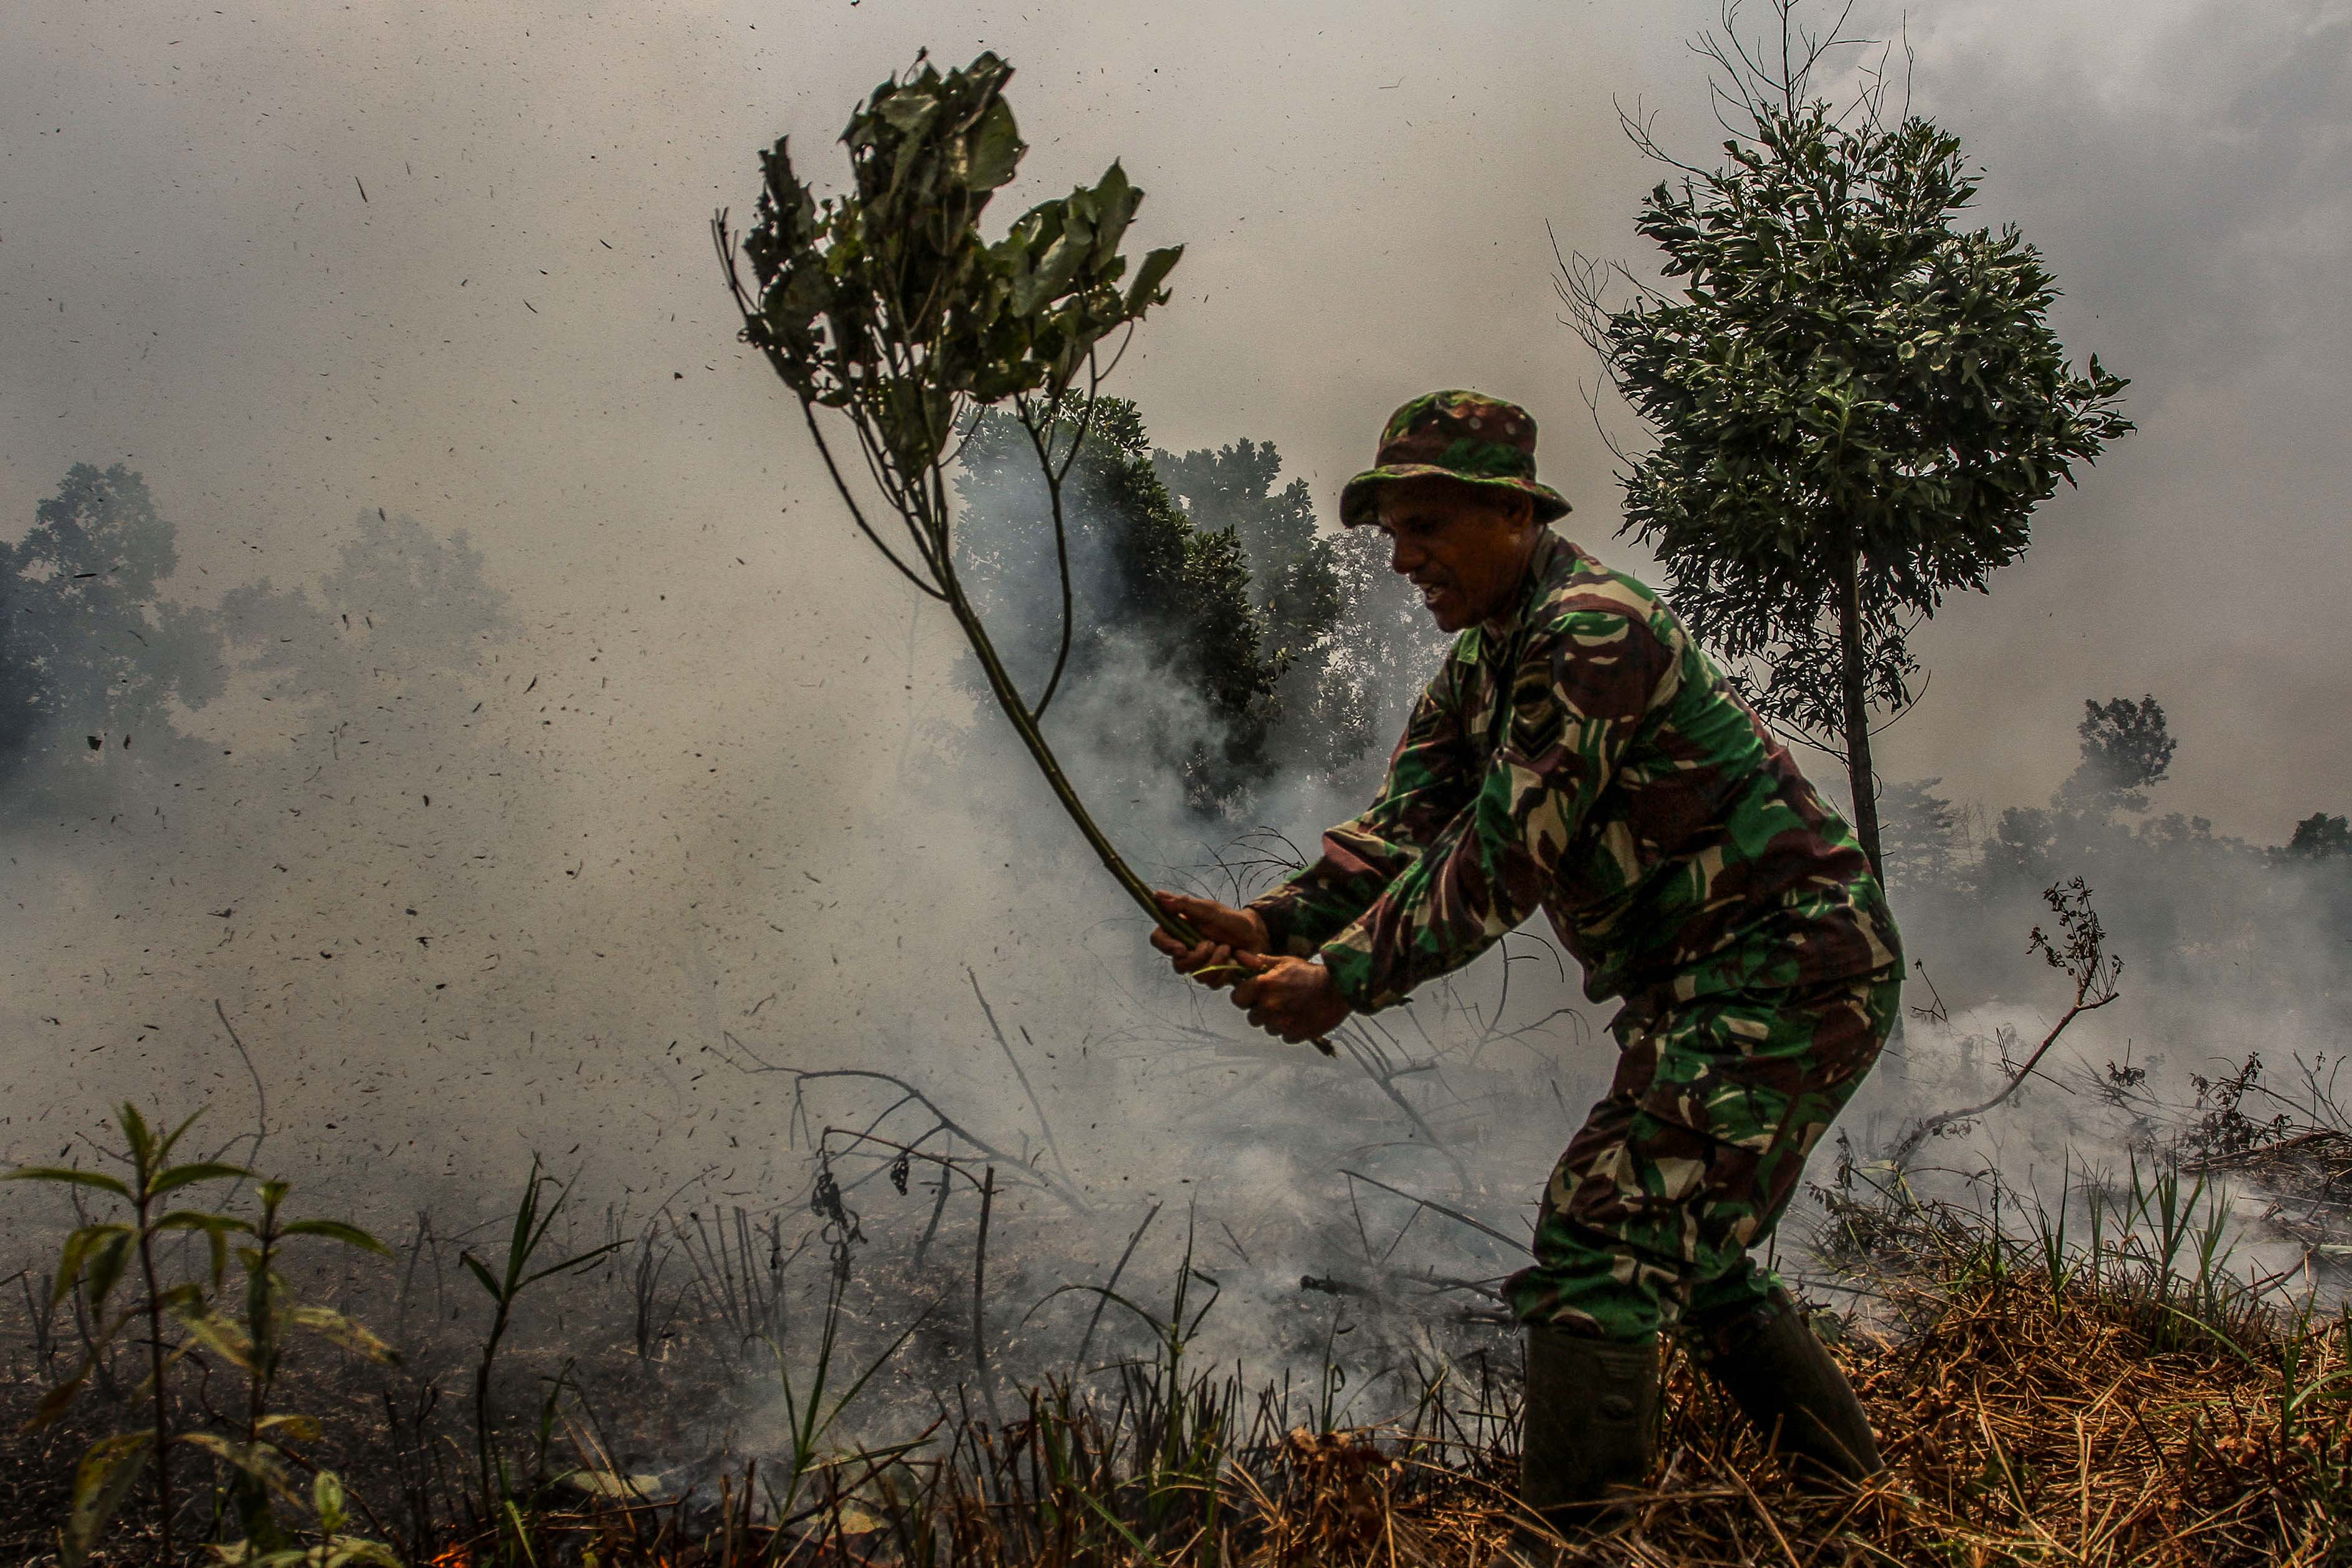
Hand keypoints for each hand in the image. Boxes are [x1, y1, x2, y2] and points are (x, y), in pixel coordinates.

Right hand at [1149, 890, 1269, 988]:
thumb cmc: (1230, 919)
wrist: (1255, 934)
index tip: (1181, 948)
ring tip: (1228, 948)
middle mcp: (1186, 951)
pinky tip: (1235, 959)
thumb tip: (1158, 895)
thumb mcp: (1208, 909)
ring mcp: (1200, 966)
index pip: (1158, 940)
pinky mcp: (1214, 978)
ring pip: (1198, 976)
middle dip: (1198, 956)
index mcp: (1180, 932)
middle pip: (1178, 965)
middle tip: (1212, 943)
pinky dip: (1227, 970)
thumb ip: (1183, 904)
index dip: (1165, 946)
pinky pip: (1214, 983)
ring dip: (1216, 962)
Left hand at [1230, 955, 1350, 1043]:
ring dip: (1276, 1021)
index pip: (1237, 999)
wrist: (1339, 989)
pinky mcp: (1294, 1035)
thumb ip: (1260, 962)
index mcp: (1263, 986)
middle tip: (1277, 1002)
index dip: (1244, 997)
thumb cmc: (1310, 972)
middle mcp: (1268, 1007)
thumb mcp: (1285, 961)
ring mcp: (1281, 1023)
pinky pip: (1284, 1036)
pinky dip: (1290, 1030)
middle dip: (1261, 1011)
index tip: (1254, 995)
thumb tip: (1238, 956)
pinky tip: (1300, 1017)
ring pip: (1268, 1028)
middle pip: (1252, 1017)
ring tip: (1292, 1009)